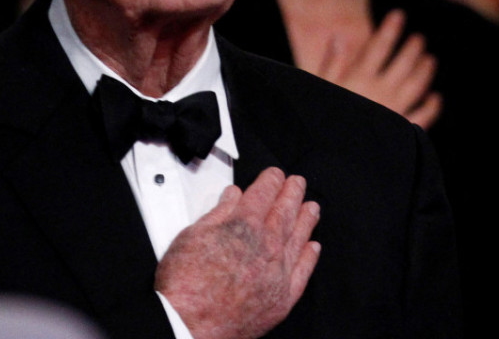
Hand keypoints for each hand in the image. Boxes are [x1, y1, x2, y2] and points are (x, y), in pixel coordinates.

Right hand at [156, 167, 320, 338]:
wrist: (190, 327)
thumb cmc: (185, 286)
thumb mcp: (191, 237)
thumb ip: (217, 213)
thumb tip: (231, 196)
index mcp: (244, 226)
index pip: (264, 193)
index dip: (272, 180)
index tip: (276, 175)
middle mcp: (266, 246)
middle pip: (286, 211)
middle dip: (292, 193)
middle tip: (298, 183)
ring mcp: (277, 272)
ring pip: (298, 237)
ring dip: (306, 219)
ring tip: (312, 208)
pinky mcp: (282, 298)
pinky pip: (303, 271)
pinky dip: (309, 256)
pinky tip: (312, 246)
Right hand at [315, 9, 441, 128]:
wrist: (333, 159)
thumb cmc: (322, 122)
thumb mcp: (319, 90)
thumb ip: (330, 64)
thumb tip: (338, 37)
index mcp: (359, 79)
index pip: (379, 47)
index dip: (390, 29)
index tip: (399, 15)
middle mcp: (380, 91)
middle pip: (403, 63)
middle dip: (413, 48)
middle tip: (419, 39)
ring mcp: (393, 110)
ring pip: (416, 85)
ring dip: (425, 70)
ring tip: (430, 59)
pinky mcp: (400, 130)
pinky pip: (422, 116)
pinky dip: (431, 106)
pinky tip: (435, 98)